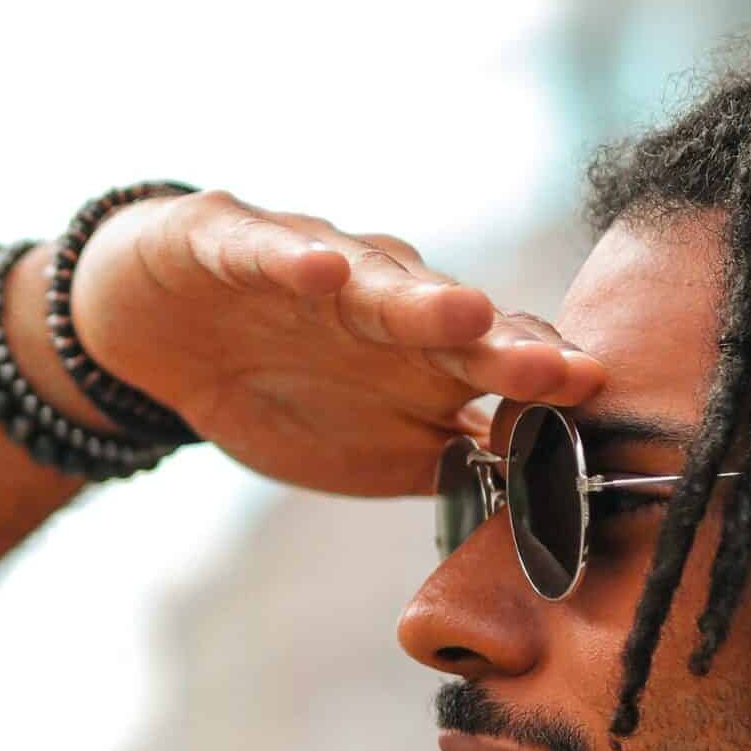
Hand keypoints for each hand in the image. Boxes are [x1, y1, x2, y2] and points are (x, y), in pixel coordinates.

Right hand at [69, 188, 604, 498]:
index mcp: (422, 353)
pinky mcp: (232, 240)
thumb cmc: (286, 391)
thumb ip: (453, 468)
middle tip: (550, 367)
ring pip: (372, 280)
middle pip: (450, 321)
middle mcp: (382, 299)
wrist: (160, 332)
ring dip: (415, 298)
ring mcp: (312, 266)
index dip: (541, 376)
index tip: (590, 395)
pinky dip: (291, 259)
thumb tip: (546, 510)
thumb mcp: (373, 450)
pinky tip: (318, 272)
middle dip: (501, 342)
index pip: (496, 358)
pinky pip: (266, 249)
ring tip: (459, 314)